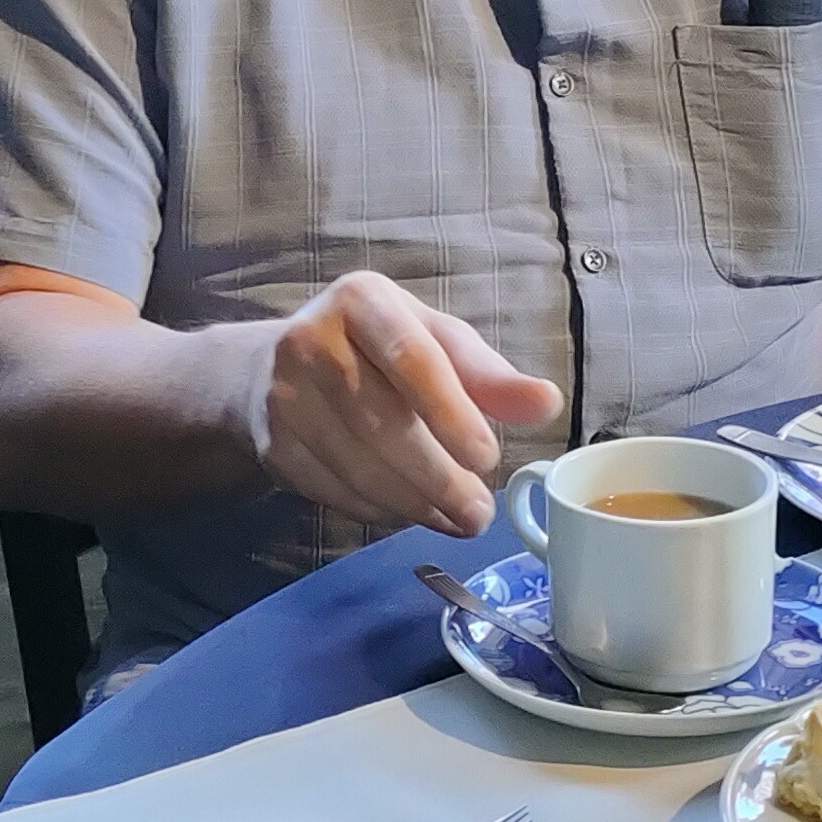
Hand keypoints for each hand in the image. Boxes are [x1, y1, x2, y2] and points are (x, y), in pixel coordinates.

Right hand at [241, 271, 564, 535]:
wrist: (275, 367)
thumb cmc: (377, 349)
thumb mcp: (435, 342)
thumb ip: (490, 375)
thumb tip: (547, 403)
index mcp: (362, 301)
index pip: (412, 359)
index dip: (452, 413)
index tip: (488, 458)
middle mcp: (311, 340)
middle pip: (383, 422)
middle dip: (440, 478)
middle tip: (481, 512)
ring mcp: (284, 396)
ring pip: (359, 467)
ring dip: (416, 504)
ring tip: (458, 520)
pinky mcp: (273, 444)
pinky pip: (335, 491)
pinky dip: (381, 512)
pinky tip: (413, 513)